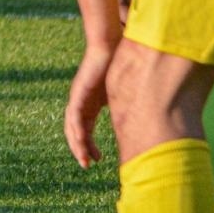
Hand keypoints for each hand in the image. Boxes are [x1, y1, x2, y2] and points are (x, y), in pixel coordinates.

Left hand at [65, 44, 114, 168]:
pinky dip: (77, 129)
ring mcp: (77, 98)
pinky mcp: (78, 92)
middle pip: (76, 132)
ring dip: (77, 144)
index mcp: (89, 104)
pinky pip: (74, 115)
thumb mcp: (122, 94)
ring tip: (83, 160)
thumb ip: (125, 108)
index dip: (89, 146)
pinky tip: (81, 141)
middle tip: (87, 165)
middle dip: (81, 149)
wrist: (112, 47)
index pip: (85, 129)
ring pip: (72, 127)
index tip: (96, 159)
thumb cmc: (119, 66)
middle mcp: (80, 103)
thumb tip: (141, 122)